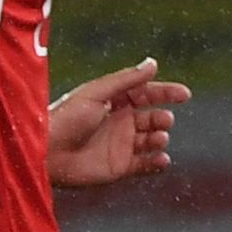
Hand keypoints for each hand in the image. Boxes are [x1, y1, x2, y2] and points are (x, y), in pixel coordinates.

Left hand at [48, 58, 188, 189]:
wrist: (46, 152)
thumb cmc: (66, 118)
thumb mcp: (97, 92)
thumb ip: (127, 79)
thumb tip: (153, 64)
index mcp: (113, 101)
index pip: (146, 93)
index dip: (166, 92)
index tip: (184, 94)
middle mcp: (119, 122)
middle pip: (152, 117)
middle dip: (162, 117)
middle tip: (163, 120)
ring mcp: (120, 145)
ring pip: (152, 140)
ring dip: (161, 138)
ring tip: (158, 138)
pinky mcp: (119, 167)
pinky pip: (146, 165)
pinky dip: (158, 162)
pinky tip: (161, 159)